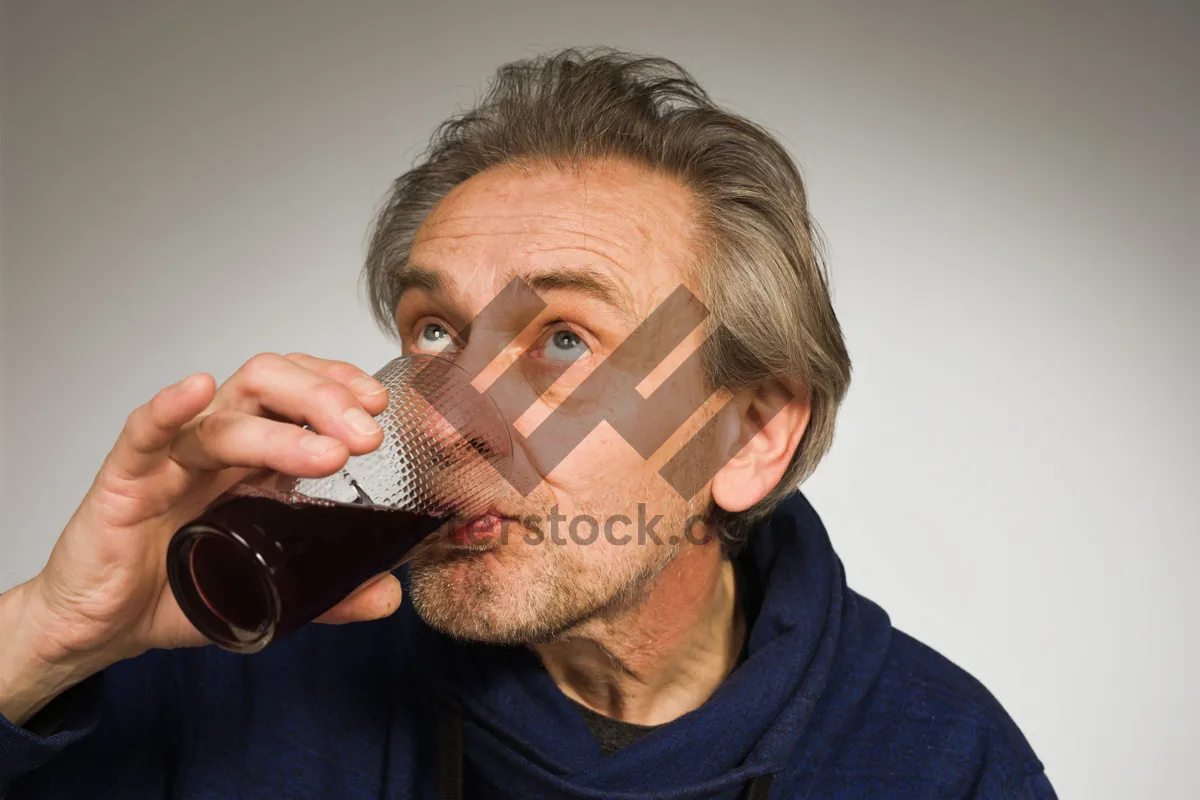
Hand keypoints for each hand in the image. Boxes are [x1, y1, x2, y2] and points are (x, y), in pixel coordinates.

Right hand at [0, 353, 402, 724]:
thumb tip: (388, 597)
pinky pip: (144, 435)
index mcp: (254, 458)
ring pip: (225, 418)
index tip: (380, 406)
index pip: (300, 393)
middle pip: (269, 386)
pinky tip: (197, 390)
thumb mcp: (266, 592)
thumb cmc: (177, 589)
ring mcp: (171, 460)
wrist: (103, 627)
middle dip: (325, 399)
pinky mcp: (124, 483)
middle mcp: (216, 446)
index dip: (340, 386)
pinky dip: (169, 408)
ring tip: (330, 453)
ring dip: (280, 428)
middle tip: (368, 434)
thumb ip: (327, 595)